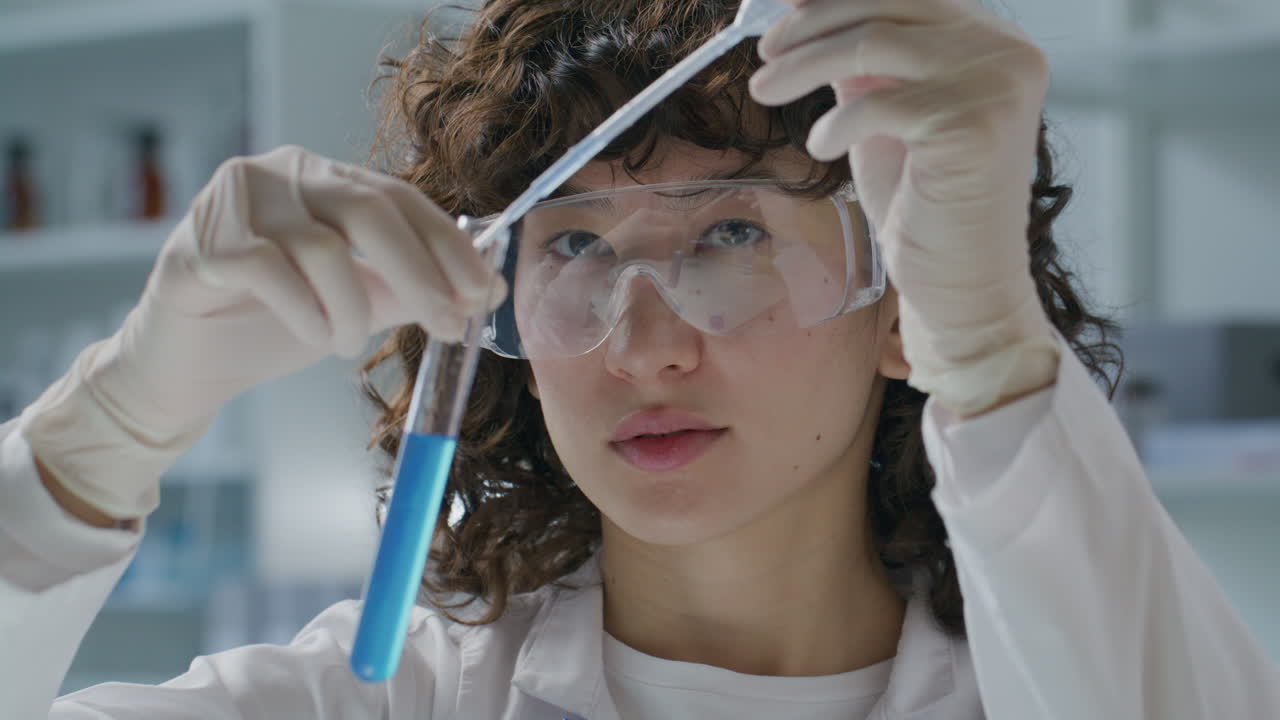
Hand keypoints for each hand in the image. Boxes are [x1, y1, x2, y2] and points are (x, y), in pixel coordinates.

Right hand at [22, 145, 505, 519]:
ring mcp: (236, 202)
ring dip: (353, 309)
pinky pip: (271, 272)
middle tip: (447, 325)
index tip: (484, 292)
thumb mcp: (357, 303)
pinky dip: (306, 313)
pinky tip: (314, 336)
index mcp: (324, 178)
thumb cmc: (271, 325)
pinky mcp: (201, 243)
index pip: (399, 197)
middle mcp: (281, 174)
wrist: (186, 366)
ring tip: (348, 343)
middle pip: (369, 210)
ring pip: (324, 247)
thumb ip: (409, 290)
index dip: (448, 244)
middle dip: (420, 273)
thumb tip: (483, 292)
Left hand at [749, 0, 1058, 416]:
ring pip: (874, 41)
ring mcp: (997, 84)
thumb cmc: (922, 204)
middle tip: (764, 51)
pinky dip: (836, 121)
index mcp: (992, 39)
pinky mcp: (973, 125)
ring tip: (765, 90)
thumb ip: (862, 56)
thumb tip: (805, 4)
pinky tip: (822, 144)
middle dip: (812, 22)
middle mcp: (1006, 52)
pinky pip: (877, 102)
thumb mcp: (885, 112)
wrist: (958, 284)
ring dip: (804, 64)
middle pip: (888, 5)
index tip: (784, 7)